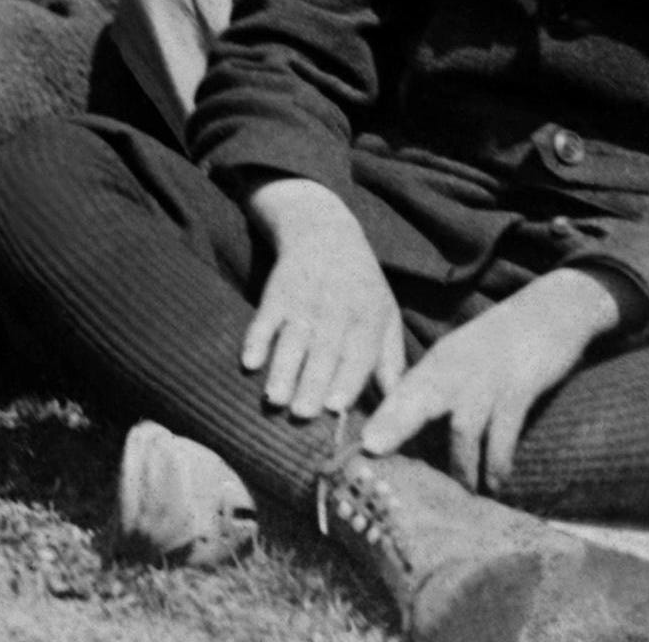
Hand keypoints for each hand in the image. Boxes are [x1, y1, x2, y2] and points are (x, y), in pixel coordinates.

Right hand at [242, 177, 405, 420]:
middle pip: (323, 352)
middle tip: (302, 414)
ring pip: (292, 340)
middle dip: (311, 383)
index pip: (358, 354)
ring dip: (282, 369)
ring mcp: (303, 301)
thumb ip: (390, 362)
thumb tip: (399, 407)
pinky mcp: (276, 293)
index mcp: (368, 319)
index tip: (336, 408)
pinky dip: (255, 340)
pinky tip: (249, 362)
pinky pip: (263, 319)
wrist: (325, 233)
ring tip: (274, 399)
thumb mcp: (385, 317)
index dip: (347, 380)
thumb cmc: (362, 287)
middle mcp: (336, 310)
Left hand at [359, 270, 616, 492]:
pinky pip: (504, 431)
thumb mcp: (461, 358)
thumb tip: (413, 424)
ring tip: (460, 492)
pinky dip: (498, 460)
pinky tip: (495, 482)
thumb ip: (437, 386)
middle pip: (418, 398)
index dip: (381, 414)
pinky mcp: (520, 389)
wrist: (553, 311)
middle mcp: (455, 369)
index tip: (360, 442)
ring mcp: (487, 380)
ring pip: (462, 426)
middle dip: (394, 424)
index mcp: (437, 362)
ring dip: (459, 464)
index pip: (401, 389)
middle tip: (374, 450)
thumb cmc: (501, 344)